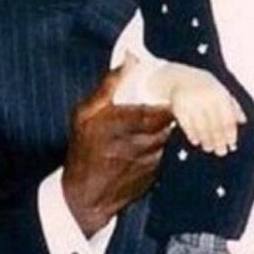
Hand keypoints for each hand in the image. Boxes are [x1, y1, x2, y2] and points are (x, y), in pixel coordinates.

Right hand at [62, 63, 174, 236]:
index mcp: (123, 124)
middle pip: (169, 120)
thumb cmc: (83, 149)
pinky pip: (164, 151)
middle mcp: (140, 142)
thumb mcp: (85, 114)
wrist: (85, 195)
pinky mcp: (155, 171)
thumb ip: (109, 85)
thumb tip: (130, 58)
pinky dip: (158, 144)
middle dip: (168, 111)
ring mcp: (150, 159)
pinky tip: (145, 142)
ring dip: (163, 128)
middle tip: (163, 102)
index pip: (163, 108)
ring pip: (167, 135)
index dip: (170, 98)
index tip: (168, 90)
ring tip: (149, 122)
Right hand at [160, 63, 244, 155]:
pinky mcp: (179, 108)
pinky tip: (196, 142)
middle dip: (219, 141)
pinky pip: (187, 126)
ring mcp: (192, 103)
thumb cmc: (208, 89)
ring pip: (201, 127)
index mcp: (220, 95)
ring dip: (206, 140)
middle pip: (215, 125)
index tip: (232, 144)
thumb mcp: (223, 93)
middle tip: (221, 152)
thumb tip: (243, 122)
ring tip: (209, 148)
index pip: (227, 118)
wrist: (182, 78)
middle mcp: (206, 99)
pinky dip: (192, 135)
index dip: (230, 133)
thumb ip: (234, 107)